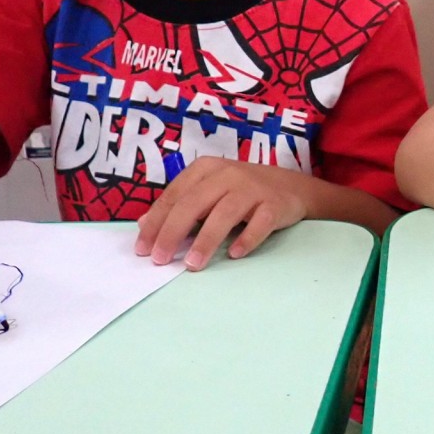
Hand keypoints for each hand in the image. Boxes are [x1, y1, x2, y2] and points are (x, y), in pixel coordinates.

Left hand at [134, 158, 306, 269]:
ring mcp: (253, 189)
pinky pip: (260, 223)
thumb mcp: (208, 191)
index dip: (156, 222)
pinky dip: (247, 239)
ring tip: (192, 264)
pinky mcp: (275, 205)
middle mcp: (228, 174)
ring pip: (224, 214)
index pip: (174, 196)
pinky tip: (234, 254)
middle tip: (160, 259)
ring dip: (206, 240)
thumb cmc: (241, 192)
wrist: (291, 187)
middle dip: (173, 232)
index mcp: (206, 169)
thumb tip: (144, 224)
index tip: (142, 248)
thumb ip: (179, 205)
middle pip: (194, 203)